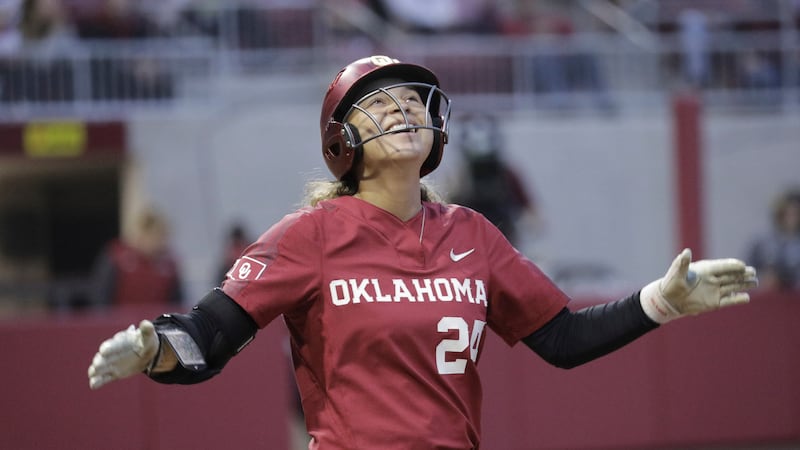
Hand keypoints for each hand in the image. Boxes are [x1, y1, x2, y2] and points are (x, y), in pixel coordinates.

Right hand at [88, 320, 159, 389]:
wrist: (146, 353)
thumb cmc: (146, 342)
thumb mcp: (148, 336)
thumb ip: (147, 330)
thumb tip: (146, 323)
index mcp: (119, 342)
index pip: (111, 344)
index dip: (108, 347)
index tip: (104, 350)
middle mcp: (112, 352)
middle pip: (103, 356)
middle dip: (100, 360)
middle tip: (97, 364)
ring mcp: (111, 364)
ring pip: (100, 368)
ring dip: (95, 371)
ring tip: (92, 374)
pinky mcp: (113, 373)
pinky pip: (103, 378)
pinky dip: (97, 381)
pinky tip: (93, 385)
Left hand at [640, 248, 757, 322]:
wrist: (669, 300)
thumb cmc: (671, 284)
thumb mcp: (676, 273)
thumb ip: (682, 263)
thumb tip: (686, 252)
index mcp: (705, 270)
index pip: (721, 266)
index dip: (732, 265)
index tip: (742, 265)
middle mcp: (712, 279)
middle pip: (731, 275)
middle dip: (742, 273)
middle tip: (753, 272)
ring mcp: (715, 290)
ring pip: (733, 286)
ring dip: (744, 284)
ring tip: (755, 281)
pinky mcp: (714, 302)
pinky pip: (729, 300)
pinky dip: (737, 299)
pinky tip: (746, 297)